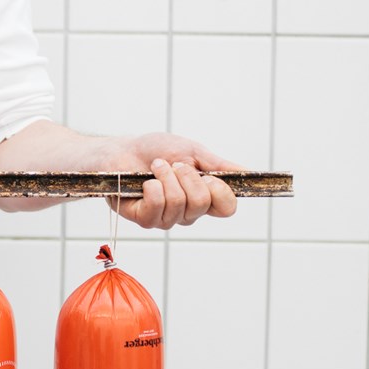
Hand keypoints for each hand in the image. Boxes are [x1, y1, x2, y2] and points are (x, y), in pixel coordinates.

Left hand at [101, 134, 240, 229]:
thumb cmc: (155, 150)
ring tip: (155, 168)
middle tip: (173, 165)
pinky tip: (144, 181)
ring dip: (166, 177)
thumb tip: (247, 172)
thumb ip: (218, 165)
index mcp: (203, 197)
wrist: (121, 149)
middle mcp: (187, 212)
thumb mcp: (192, 152)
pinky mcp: (143, 219)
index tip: (207, 173)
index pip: (227, 209)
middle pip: (202, 204)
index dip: (220, 192)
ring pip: (179, 203)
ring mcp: (165, 218)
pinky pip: (156, 206)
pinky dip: (152, 186)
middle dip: (187, 176)